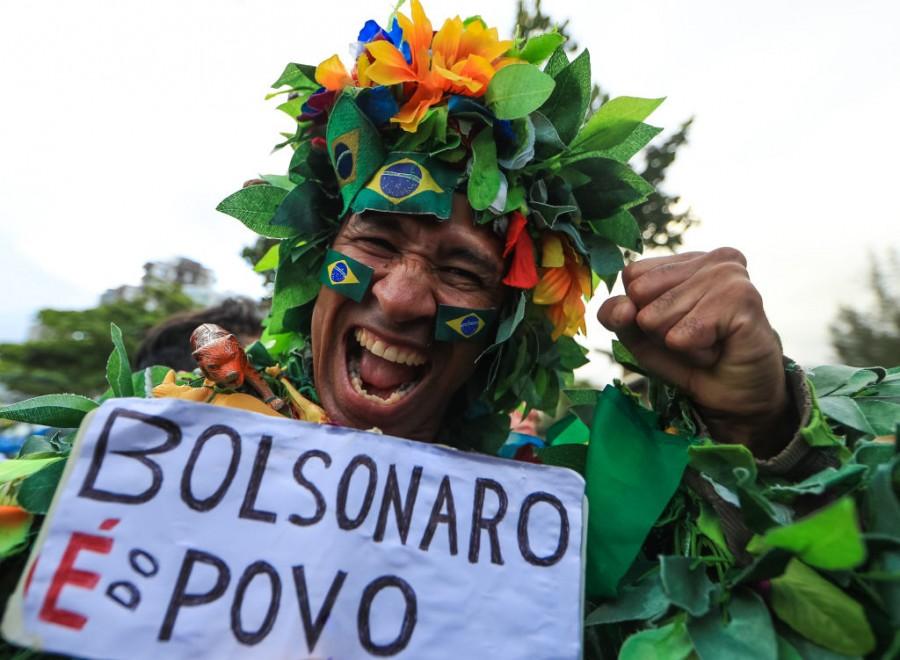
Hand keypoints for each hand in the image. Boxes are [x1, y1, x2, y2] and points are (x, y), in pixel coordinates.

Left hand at [598, 248, 793, 457]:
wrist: (736, 398)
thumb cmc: (690, 361)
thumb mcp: (640, 337)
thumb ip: (616, 316)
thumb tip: (623, 307)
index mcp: (687, 259)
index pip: (632, 276)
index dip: (642, 311)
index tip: (676, 325)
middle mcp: (712, 259)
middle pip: (640, 293)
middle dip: (658, 329)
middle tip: (693, 339)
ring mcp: (729, 274)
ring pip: (659, 316)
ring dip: (679, 344)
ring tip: (707, 344)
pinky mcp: (743, 298)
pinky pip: (686, 333)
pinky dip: (695, 353)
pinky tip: (719, 349)